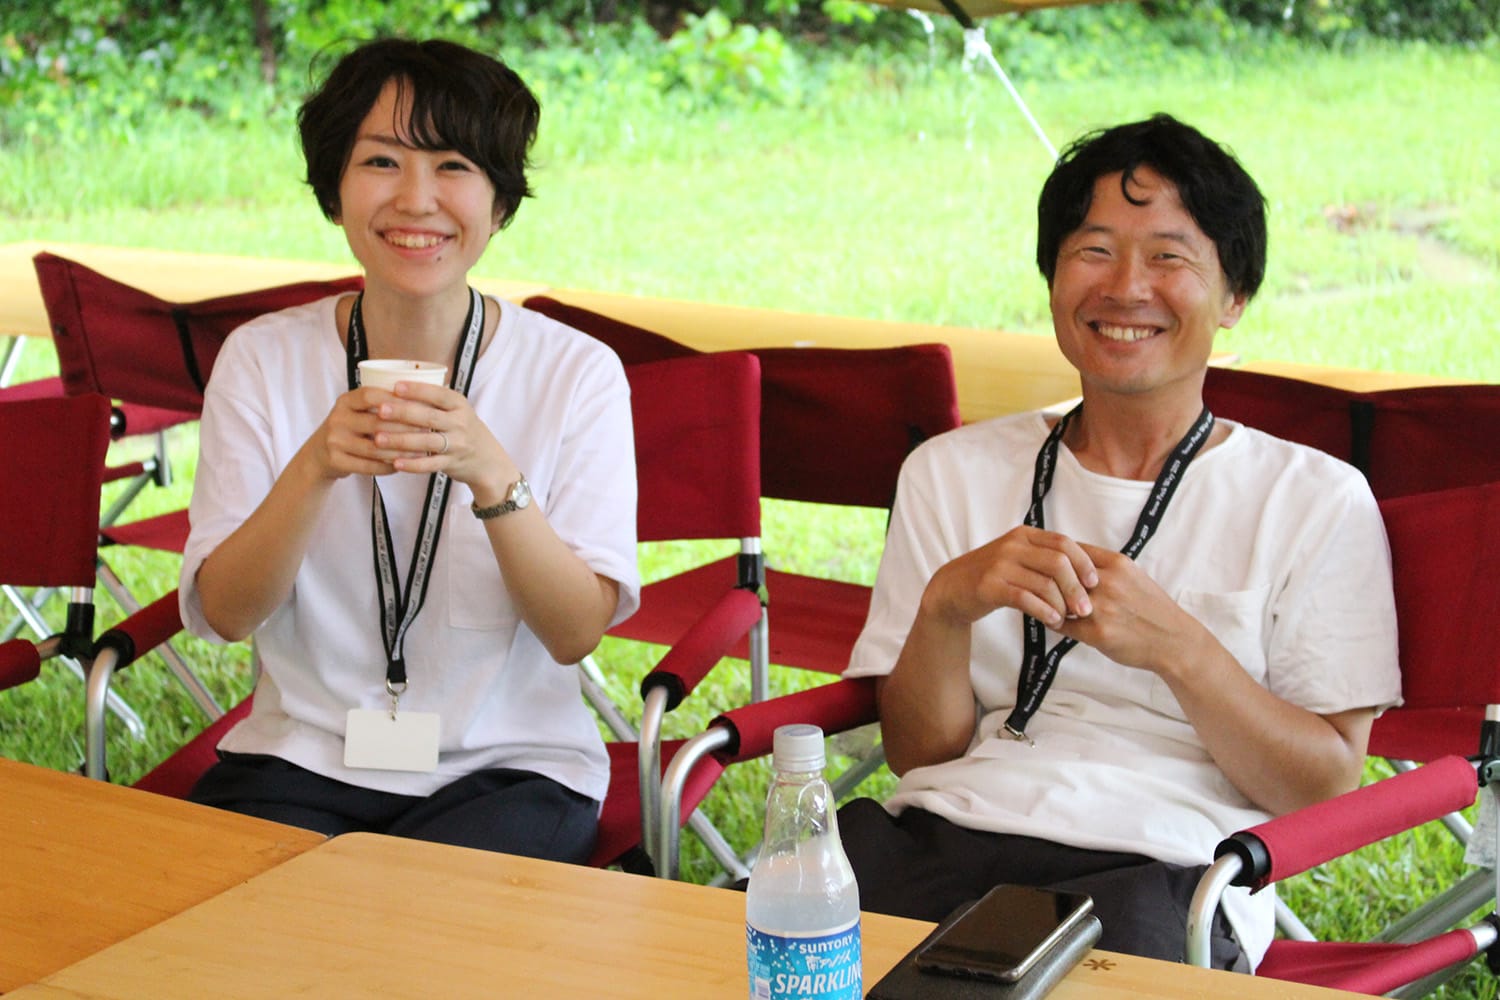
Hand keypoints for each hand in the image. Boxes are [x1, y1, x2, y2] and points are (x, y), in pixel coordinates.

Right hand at [305, 385, 427, 478]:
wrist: (318, 454)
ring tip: (421, 451)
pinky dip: (388, 466)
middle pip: (376, 422)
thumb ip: (380, 404)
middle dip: (405, 427)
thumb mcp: (356, 411)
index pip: (370, 395)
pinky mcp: (336, 461)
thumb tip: (424, 397)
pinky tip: (402, 465)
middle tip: (428, 430)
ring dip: (400, 451)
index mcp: (345, 401)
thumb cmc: (350, 429)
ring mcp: (334, 441)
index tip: (418, 404)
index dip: (394, 399)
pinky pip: (368, 466)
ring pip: (375, 448)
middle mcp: (337, 419)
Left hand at [371, 381, 517, 494]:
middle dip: (403, 413)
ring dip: (401, 440)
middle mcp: (460, 423)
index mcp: (459, 405)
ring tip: (378, 438)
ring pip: (427, 442)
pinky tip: (395, 462)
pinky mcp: (452, 463)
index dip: (417, 390)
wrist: (487, 459)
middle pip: (429, 417)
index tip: (395, 386)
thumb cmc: (463, 429)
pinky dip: (412, 465)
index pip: (438, 394)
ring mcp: (457, 445)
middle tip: (380, 410)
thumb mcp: (458, 409)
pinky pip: (430, 465)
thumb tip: (396, 382)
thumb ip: (435, 399)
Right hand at [925, 524, 1098, 629]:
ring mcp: (999, 564)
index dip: (1083, 563)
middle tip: (1086, 609)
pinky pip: (1025, 598)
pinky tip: (1053, 621)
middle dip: (1077, 587)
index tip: (1095, 583)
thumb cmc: (994, 577)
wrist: (952, 589)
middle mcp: (1013, 545)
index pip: (1063, 543)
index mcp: (1024, 535)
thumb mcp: (1019, 559)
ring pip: (1044, 582)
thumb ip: (1045, 560)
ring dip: (1061, 604)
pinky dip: (1044, 611)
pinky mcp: (989, 586)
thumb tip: (1086, 573)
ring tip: (1068, 619)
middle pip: (1058, 562)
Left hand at [1054, 544, 1201, 674]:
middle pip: (1059, 572)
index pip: (1070, 549)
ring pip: (1056, 598)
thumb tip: (1071, 558)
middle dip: (1046, 578)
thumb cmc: (1151, 607)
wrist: (1173, 640)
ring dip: (1047, 600)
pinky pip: (1061, 623)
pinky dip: (1053, 620)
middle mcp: (1108, 582)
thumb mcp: (1132, 575)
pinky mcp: (1097, 633)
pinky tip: (1051, 619)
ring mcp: (1101, 608)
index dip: (1055, 557)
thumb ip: (1104, 566)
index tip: (1045, 562)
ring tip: (1042, 600)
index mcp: (1116, 564)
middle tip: (1036, 581)